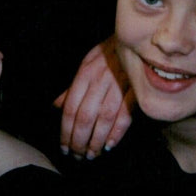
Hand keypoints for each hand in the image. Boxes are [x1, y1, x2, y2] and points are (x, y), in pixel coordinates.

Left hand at [54, 39, 133, 158]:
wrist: (138, 39)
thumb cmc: (110, 54)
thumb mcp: (87, 64)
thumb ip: (73, 87)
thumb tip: (57, 106)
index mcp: (85, 74)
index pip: (70, 108)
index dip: (65, 131)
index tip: (64, 147)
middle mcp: (100, 80)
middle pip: (84, 117)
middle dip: (78, 141)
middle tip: (76, 156)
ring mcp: (119, 85)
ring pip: (103, 119)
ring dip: (96, 141)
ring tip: (91, 155)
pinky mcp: (137, 90)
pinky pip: (126, 115)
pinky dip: (117, 132)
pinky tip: (110, 145)